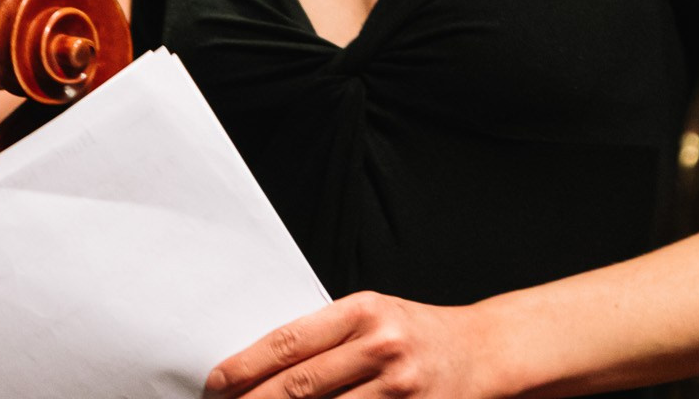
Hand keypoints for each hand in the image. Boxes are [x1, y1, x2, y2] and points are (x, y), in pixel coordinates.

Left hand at [207, 292, 494, 398]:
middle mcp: (382, 345)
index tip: (216, 385)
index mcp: (364, 310)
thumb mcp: (374, 315)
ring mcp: (400, 387)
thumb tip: (259, 371)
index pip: (289, 342)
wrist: (483, 350)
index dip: (245, 367)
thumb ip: (326, 337)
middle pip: (299, 387)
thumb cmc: (416, 332)